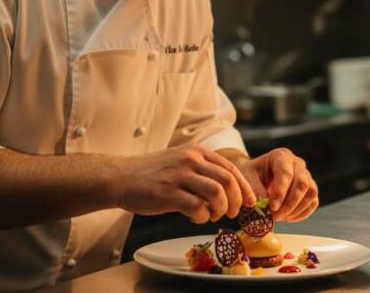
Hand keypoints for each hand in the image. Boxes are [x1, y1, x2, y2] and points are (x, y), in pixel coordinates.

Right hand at [117, 144, 255, 223]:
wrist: (120, 177)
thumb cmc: (152, 175)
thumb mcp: (180, 163)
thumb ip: (203, 172)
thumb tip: (229, 191)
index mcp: (197, 152)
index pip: (231, 169)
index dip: (244, 188)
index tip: (250, 203)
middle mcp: (190, 160)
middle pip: (228, 181)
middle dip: (237, 201)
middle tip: (233, 213)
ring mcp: (179, 176)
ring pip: (217, 193)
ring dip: (221, 210)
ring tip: (213, 215)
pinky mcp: (168, 193)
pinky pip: (197, 207)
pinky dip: (202, 216)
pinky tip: (194, 217)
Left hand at [236, 148, 318, 221]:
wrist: (256, 175)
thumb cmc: (250, 175)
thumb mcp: (247, 179)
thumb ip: (255, 191)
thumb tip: (266, 207)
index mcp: (281, 156)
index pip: (286, 174)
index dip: (281, 192)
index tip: (272, 208)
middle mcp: (297, 163)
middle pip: (302, 183)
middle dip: (289, 204)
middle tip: (275, 217)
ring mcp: (306, 175)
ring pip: (311, 192)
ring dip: (297, 209)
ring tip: (280, 217)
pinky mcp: (309, 188)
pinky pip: (313, 201)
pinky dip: (303, 213)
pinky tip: (288, 218)